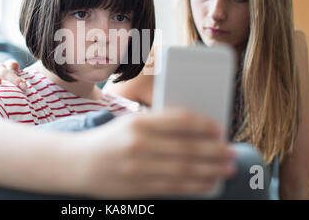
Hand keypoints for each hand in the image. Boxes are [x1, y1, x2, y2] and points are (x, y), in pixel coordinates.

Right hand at [72, 109, 237, 197]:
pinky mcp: (138, 187)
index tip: (220, 129)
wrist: (77, 162)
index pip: (180, 120)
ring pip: (184, 170)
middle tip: (232, 152)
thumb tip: (196, 132)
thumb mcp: (129, 122)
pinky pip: (173, 188)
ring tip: (227, 168)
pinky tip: (209, 184)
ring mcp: (138, 168)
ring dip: (211, 170)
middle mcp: (139, 144)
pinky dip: (195, 186)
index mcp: (137, 122)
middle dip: (215, 151)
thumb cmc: (108, 139)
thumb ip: (159, 125)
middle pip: (187, 148)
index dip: (204, 125)